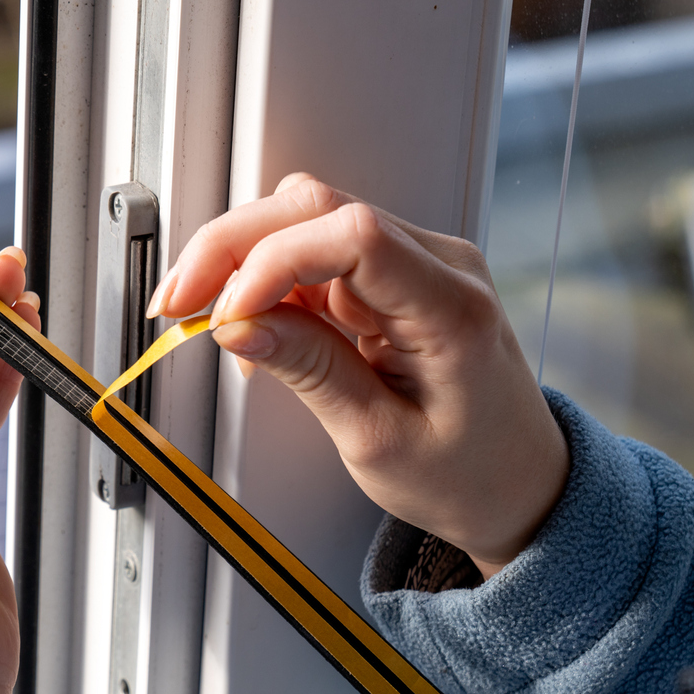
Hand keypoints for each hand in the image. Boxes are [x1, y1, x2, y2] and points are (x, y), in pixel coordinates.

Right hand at [151, 174, 566, 575]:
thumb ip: (309, 371)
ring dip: (239, 259)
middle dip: (231, 248)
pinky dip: (266, 280)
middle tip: (176, 305)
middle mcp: (440, 266)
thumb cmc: (467, 472)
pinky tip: (245, 324)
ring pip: (305, 220)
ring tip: (200, 318)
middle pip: (316, 209)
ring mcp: (416, 262)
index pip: (353, 236)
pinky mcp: (392, 276)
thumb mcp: (378, 440)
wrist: (517, 484)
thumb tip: (238, 323)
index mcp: (452, 308)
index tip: (225, 315)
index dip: (272, 261)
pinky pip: (315, 253)